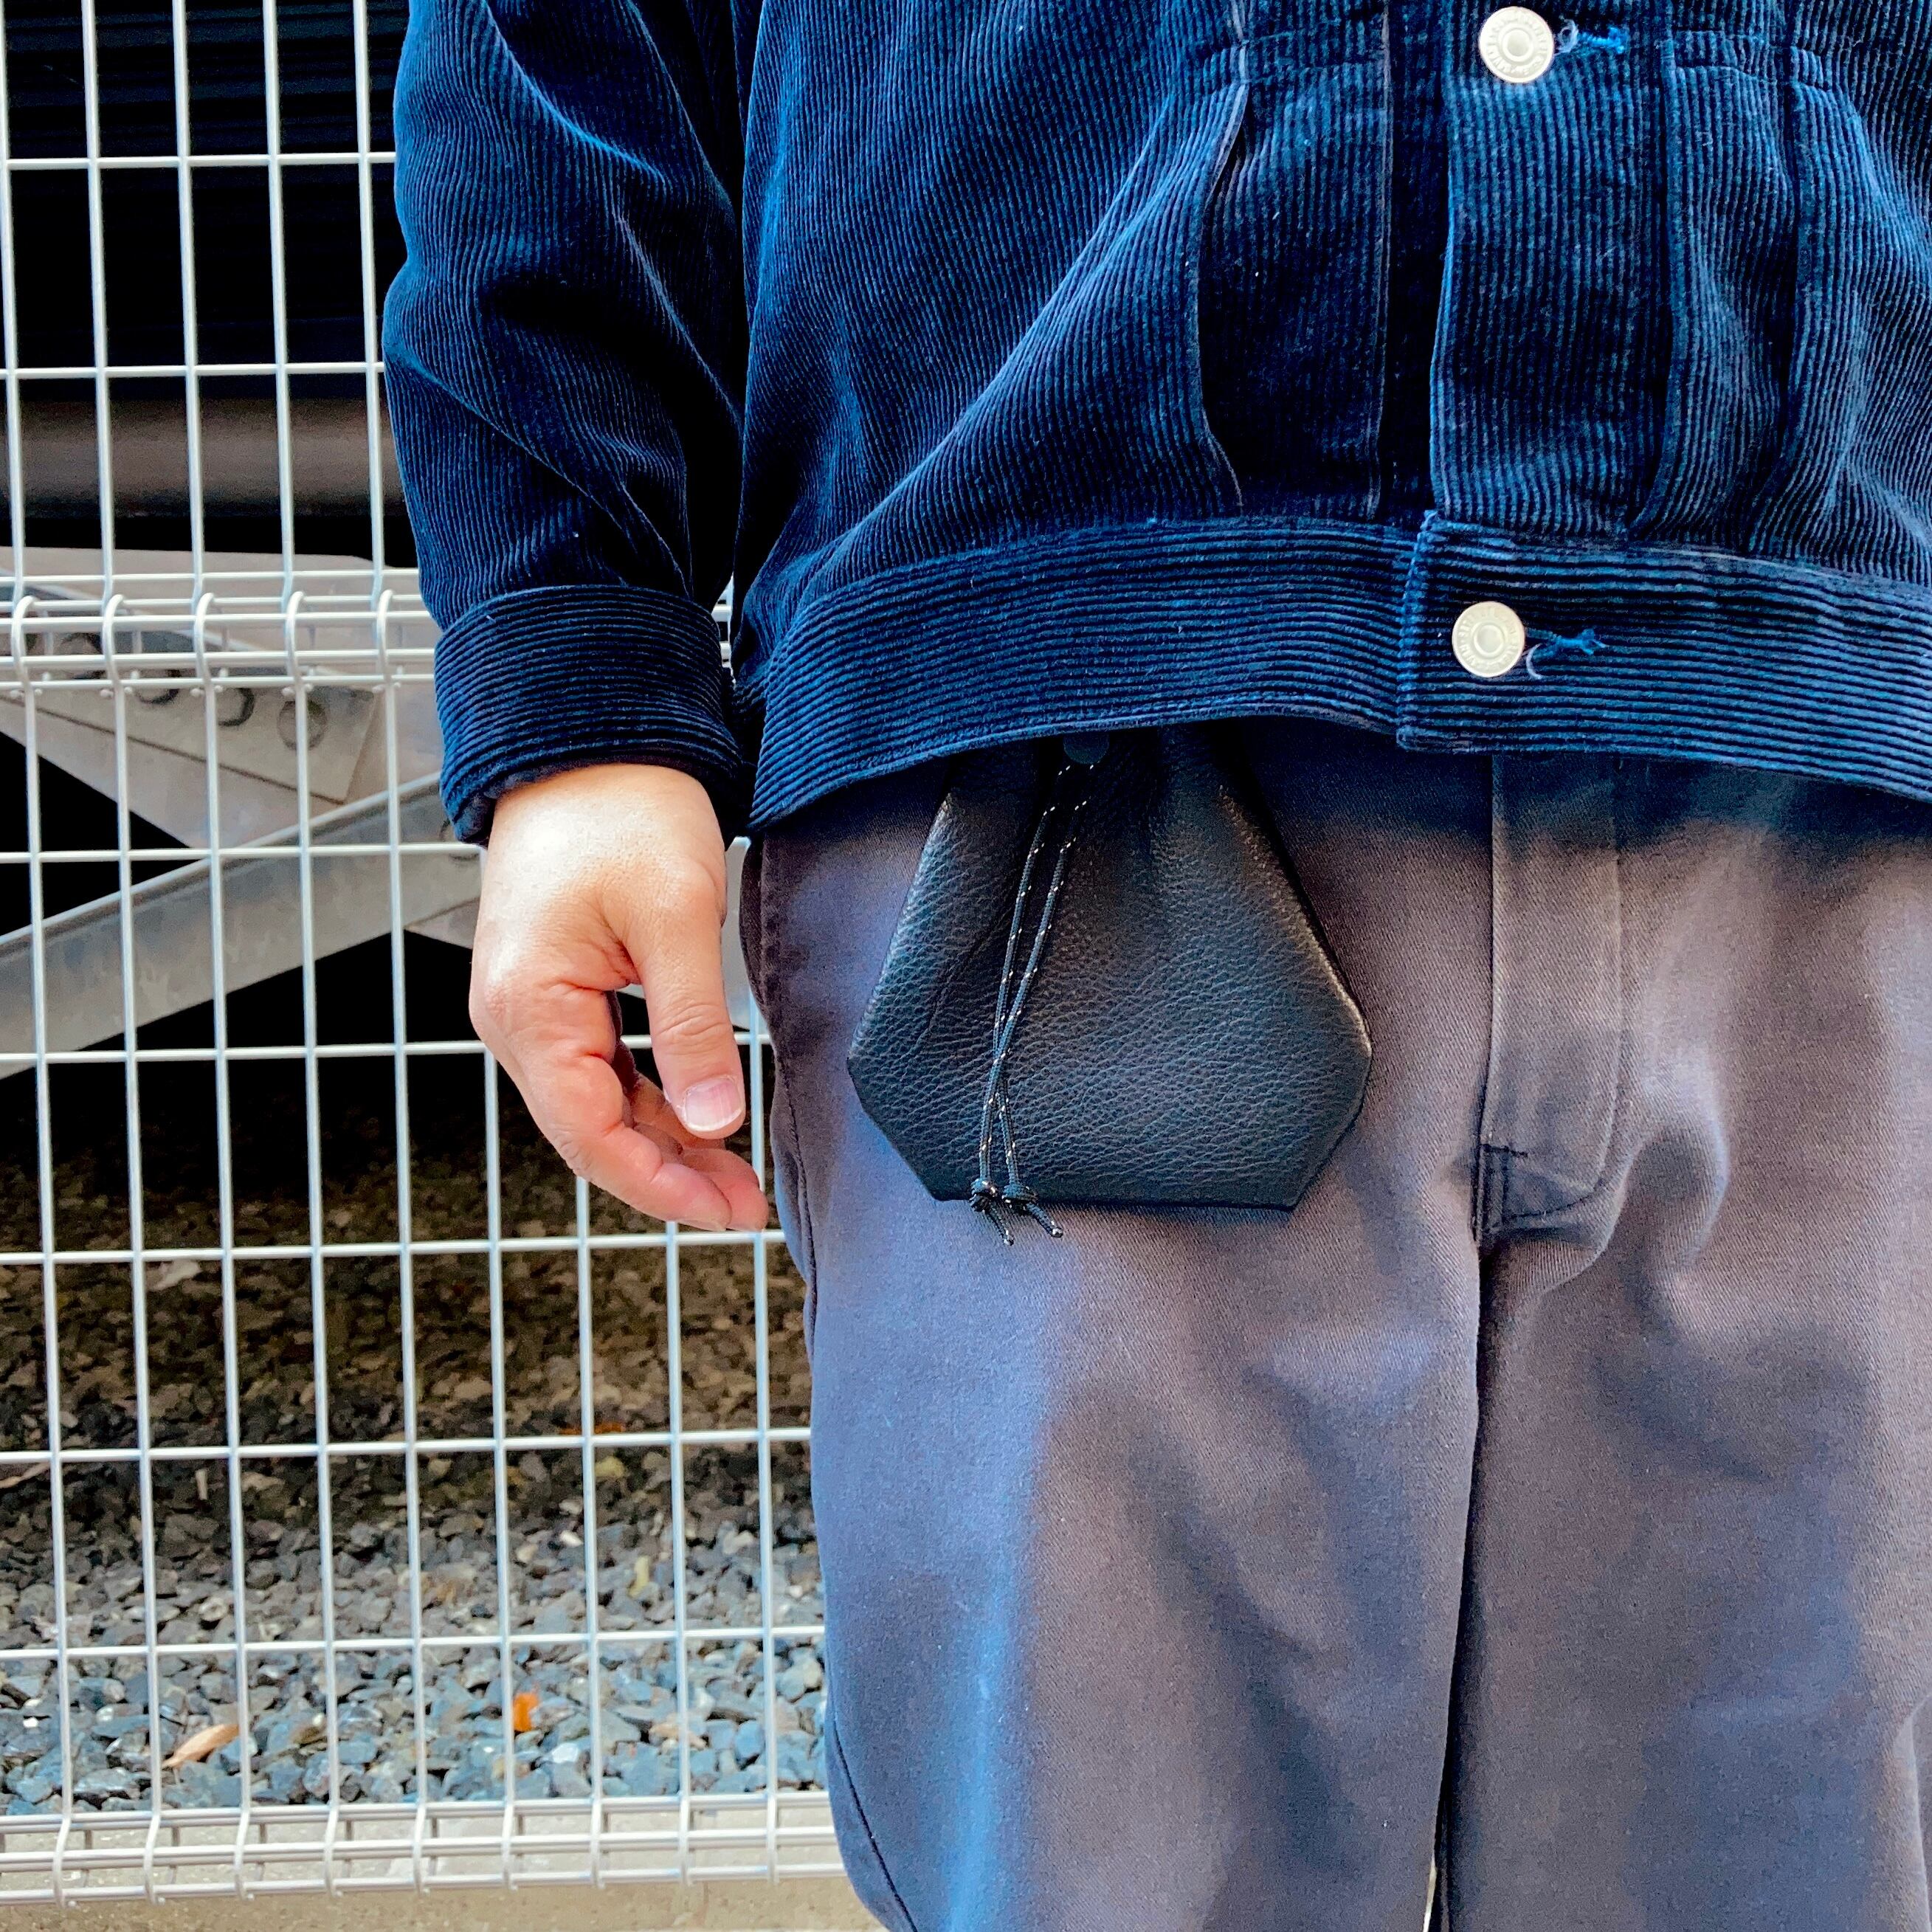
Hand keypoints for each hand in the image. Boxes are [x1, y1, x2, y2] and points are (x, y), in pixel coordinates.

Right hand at [468, 764, 768, 1232]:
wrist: (589, 738)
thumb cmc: (624, 809)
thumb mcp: (675, 918)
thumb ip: (691, 1027)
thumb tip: (714, 1123)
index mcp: (529, 1008)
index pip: (591, 1136)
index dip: (661, 1186)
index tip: (728, 1211)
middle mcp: (514, 1019)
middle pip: (590, 1131)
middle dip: (669, 1176)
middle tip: (747, 1205)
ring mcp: (530, 1005)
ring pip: (597, 1104)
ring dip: (663, 1142)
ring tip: (734, 1174)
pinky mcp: (555, 989)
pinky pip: (599, 1067)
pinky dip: (650, 1098)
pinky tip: (698, 1117)